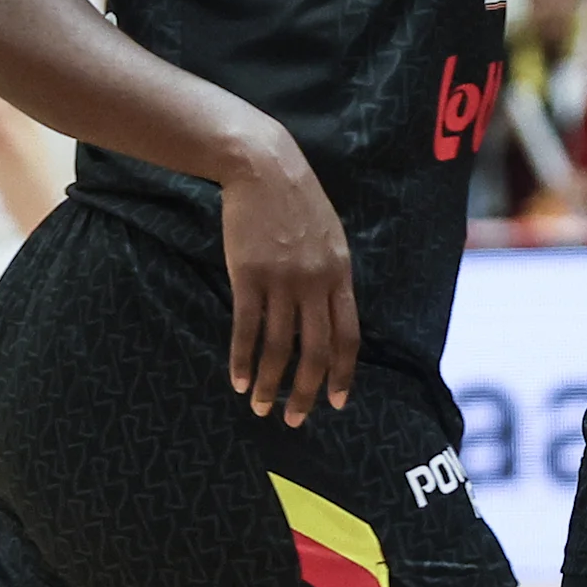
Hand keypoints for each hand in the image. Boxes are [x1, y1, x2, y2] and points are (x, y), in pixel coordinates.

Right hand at [221, 130, 357, 425]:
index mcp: (340, 274)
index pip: (348, 336)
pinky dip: (242, 359)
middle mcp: (315, 282)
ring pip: (280, 347)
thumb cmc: (296, 200)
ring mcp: (282, 280)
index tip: (335, 402)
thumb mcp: (329, 236)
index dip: (341, 373)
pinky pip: (246, 328)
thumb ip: (332, 276)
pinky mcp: (248, 275)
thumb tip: (330, 316)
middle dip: (306, 392)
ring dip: (270, 384)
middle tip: (296, 420)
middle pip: (315, 350)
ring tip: (261, 407)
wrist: (263, 167)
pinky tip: (238, 380)